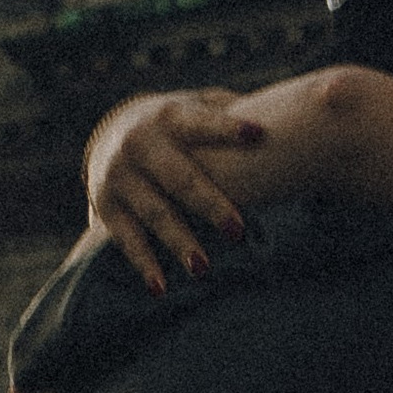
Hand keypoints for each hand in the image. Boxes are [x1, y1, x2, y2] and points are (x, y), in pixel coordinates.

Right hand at [88, 89, 268, 292]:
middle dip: (209, 204)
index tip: (259, 134)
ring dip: (179, 241)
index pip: (201, 122)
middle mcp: (140, 144)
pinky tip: (161, 288)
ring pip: (154, 213)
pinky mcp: (105, 206)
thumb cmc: (176, 126)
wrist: (109, 133)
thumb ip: (228, 109)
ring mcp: (119, 177)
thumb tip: (288, 104)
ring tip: (204, 268)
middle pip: (180, 178)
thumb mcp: (193, 107)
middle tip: (239, 230)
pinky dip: (144, 264)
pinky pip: (127, 239)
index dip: (227, 128)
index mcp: (169, 116)